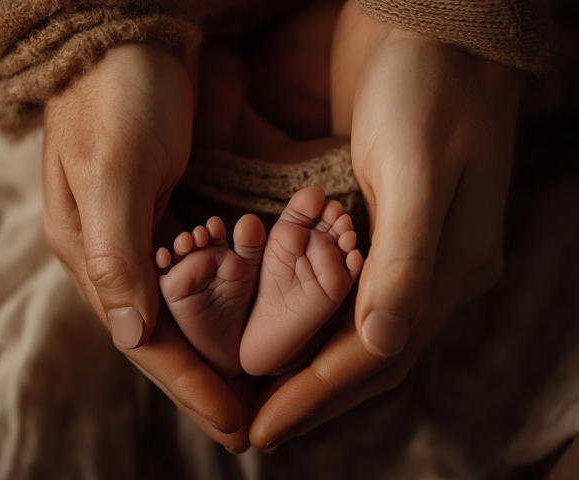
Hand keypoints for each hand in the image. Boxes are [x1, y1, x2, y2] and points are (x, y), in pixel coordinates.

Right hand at [43, 43, 249, 449]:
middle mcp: (124, 253)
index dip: (189, 386)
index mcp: (95, 253)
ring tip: (267, 387)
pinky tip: (264, 320)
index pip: (146, 340)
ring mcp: (155, 232)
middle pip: (172, 335)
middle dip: (212, 380)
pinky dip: (236, 301)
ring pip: (194, 309)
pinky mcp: (182, 209)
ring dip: (227, 348)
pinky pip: (212, 270)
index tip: (234, 427)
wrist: (129, 30)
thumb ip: (117, 253)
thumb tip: (132, 336)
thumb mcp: (113, 169)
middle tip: (256, 424)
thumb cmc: (115, 94)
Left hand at [249, 7, 523, 449]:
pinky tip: (283, 325)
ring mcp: (412, 247)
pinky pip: (347, 288)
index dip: (316, 397)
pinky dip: (313, 316)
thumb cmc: (431, 89)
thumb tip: (383, 346)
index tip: (261, 430)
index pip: (374, 357)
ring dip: (310, 363)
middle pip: (365, 354)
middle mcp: (432, 269)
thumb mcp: (417, 172)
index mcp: (449, 266)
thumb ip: (406, 263)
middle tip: (254, 425)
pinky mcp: (388, 221)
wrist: (439, 23)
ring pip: (354, 328)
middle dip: (309, 394)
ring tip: (262, 390)